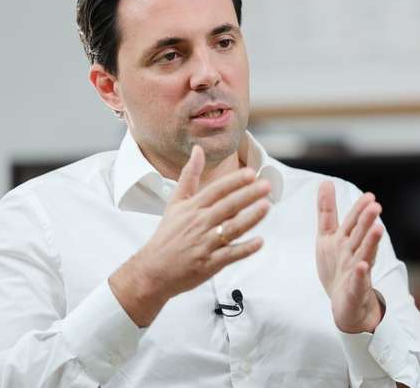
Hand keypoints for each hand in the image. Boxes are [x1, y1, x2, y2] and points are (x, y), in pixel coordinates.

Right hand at [109, 145, 270, 326]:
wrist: (153, 270)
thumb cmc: (167, 236)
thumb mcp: (175, 202)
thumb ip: (189, 176)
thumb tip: (198, 150)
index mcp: (192, 208)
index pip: (216, 190)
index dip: (234, 181)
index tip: (250, 173)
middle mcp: (199, 224)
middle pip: (227, 206)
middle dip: (248, 195)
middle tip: (266, 185)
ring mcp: (204, 244)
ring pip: (231, 229)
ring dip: (250, 218)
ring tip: (266, 207)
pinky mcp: (209, 264)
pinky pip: (230, 255)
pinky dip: (245, 249)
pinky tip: (259, 241)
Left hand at [316, 181, 384, 333]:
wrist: (347, 304)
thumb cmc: (339, 267)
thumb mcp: (328, 237)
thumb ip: (327, 211)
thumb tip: (326, 182)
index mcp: (346, 240)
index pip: (353, 222)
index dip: (359, 209)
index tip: (369, 196)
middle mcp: (353, 253)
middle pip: (360, 234)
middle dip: (367, 220)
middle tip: (375, 206)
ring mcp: (356, 271)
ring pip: (364, 254)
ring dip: (371, 242)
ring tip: (378, 229)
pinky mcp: (355, 289)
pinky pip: (358, 282)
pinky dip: (360, 275)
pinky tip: (362, 267)